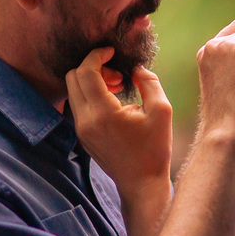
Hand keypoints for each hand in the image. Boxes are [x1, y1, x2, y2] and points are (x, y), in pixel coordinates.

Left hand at [67, 47, 172, 235]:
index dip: (97, 55)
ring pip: (72, 90)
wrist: (141, 183)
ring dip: (90, 80)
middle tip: (116, 71)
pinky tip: (112, 99)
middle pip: (72, 77)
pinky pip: (77, 104)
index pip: (85, 71)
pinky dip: (89, 94)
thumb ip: (149, 82)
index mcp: (102, 113)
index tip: (112, 52)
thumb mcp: (162, 111)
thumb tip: (135, 68)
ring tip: (116, 85)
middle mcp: (85, 121)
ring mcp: (80, 129)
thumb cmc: (155, 148)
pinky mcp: (82, 135)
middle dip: (92, 66)